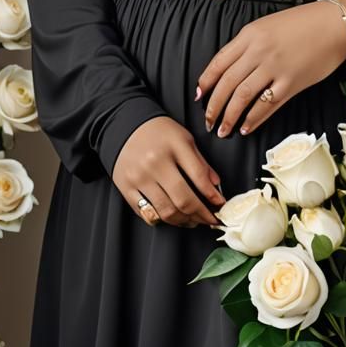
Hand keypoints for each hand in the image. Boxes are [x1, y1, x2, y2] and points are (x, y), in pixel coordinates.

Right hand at [112, 115, 226, 228]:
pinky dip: (163, 220)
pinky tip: (172, 217)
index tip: (221, 205)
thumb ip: (201, 162)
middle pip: (183, 200)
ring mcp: (139, 177)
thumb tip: (216, 187)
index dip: (213, 196)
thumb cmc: (158, 132)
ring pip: (166, 211)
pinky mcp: (126, 188)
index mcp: (174, 146)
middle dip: (202, 215)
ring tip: (194, 221)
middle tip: (210, 219)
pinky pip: (147, 214)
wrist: (124, 125)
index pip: (199, 177)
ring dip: (185, 221)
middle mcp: (155, 162)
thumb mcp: (184, 138)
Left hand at [195, 0, 345, 139]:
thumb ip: (248, 44)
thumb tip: (229, 68)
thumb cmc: (303, 24)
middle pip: (227, 83)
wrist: (335, 25)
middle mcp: (258, 51)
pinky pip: (266, 105)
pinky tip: (246, 127)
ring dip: (229, 116)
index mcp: (250, 34)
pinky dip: (253, 119)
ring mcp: (275, 68)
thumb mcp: (268, 25)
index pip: (219, 62)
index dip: (206, 82)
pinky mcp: (291, 83)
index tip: (198, 96)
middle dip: (213, 106)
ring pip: (242, 97)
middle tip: (207, 121)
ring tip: (223, 130)